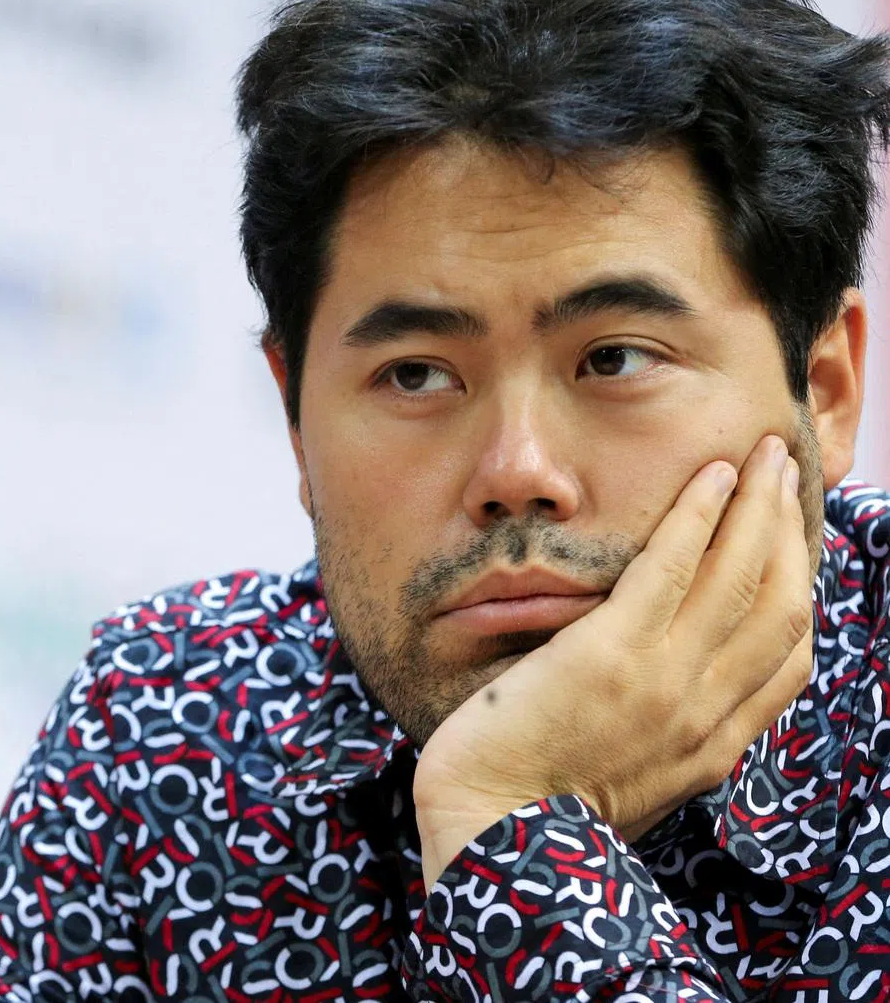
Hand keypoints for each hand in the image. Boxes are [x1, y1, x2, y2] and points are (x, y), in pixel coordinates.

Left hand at [413, 434, 812, 888]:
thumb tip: (668, 689)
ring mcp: (664, 683)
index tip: (794, 542)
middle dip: (791, 531)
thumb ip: (662, 731)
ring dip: (759, 507)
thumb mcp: (630, 779)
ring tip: (765, 455)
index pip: (786, 659)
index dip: (799, 590)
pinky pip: (670, 571)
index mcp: (713, 745)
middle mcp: (705, 712)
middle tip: (788, 474)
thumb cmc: (543, 805)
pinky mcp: (610, 656)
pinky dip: (698, 518)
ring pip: (738, 577)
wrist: (491, 836)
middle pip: (779, 604)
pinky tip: (710, 477)